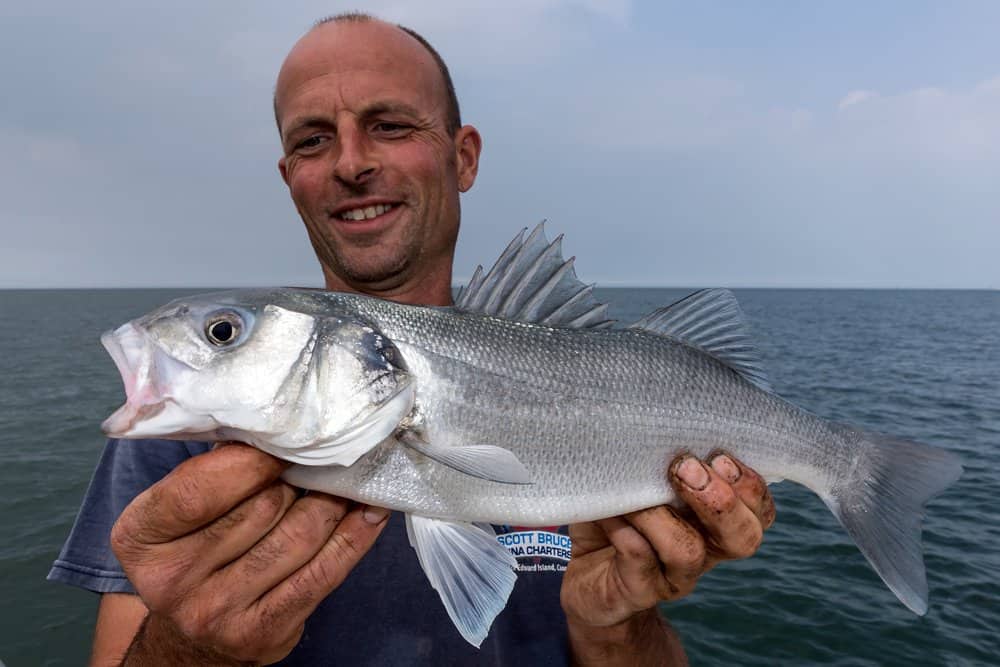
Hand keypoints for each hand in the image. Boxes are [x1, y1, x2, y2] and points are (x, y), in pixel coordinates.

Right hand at [110, 442, 389, 663]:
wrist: (193, 640)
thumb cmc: (196, 551)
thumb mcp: (179, 510)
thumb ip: (214, 470)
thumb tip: (281, 424)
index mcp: (140, 537)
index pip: (199, 488)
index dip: (250, 460)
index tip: (284, 437)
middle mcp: (172, 580)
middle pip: (263, 506)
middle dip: (300, 475)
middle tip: (324, 454)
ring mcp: (218, 612)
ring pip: (301, 534)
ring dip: (334, 499)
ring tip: (348, 478)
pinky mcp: (265, 633)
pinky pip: (325, 571)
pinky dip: (356, 534)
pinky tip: (371, 510)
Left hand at [560, 452, 773, 661]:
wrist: (584, 580)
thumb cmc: (614, 517)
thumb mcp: (634, 481)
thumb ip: (650, 459)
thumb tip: (646, 423)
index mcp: (712, 522)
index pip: (757, 510)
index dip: (750, 487)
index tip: (720, 456)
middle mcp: (703, 550)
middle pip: (743, 537)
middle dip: (722, 501)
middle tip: (686, 468)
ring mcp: (671, 575)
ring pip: (689, 551)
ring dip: (661, 515)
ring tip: (634, 495)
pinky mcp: (636, 591)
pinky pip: (640, 558)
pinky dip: (625, 530)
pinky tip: (608, 514)